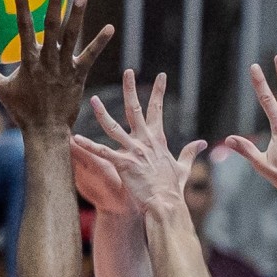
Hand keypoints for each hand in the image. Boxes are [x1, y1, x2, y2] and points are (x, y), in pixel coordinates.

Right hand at [0, 0, 110, 133]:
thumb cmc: (22, 112)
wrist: (45, 131)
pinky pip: (90, 56)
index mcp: (28, 62)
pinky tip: (110, 28)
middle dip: (54, 5)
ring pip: (71, 37)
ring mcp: (64, 68)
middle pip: (51, 28)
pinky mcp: (78, 76)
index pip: (24, 30)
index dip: (22, 9)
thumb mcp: (2, 90)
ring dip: (77, 16)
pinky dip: (100, 42)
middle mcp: (47, 61)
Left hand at [74, 70, 205, 215]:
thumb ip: (190, 153)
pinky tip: (75, 138)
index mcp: (157, 140)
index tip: (161, 76)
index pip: (158, 110)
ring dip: (102, 113)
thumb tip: (201, 143)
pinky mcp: (123, 164)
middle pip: (136, 109)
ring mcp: (133, 151)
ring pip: (114, 127)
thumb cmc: (172, 189)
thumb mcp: (183, 168)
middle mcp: (145, 141)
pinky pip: (102, 152)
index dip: (159, 92)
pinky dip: (88, 145)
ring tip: (92, 99)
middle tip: (128, 71)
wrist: (165, 204)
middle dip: (131, 89)